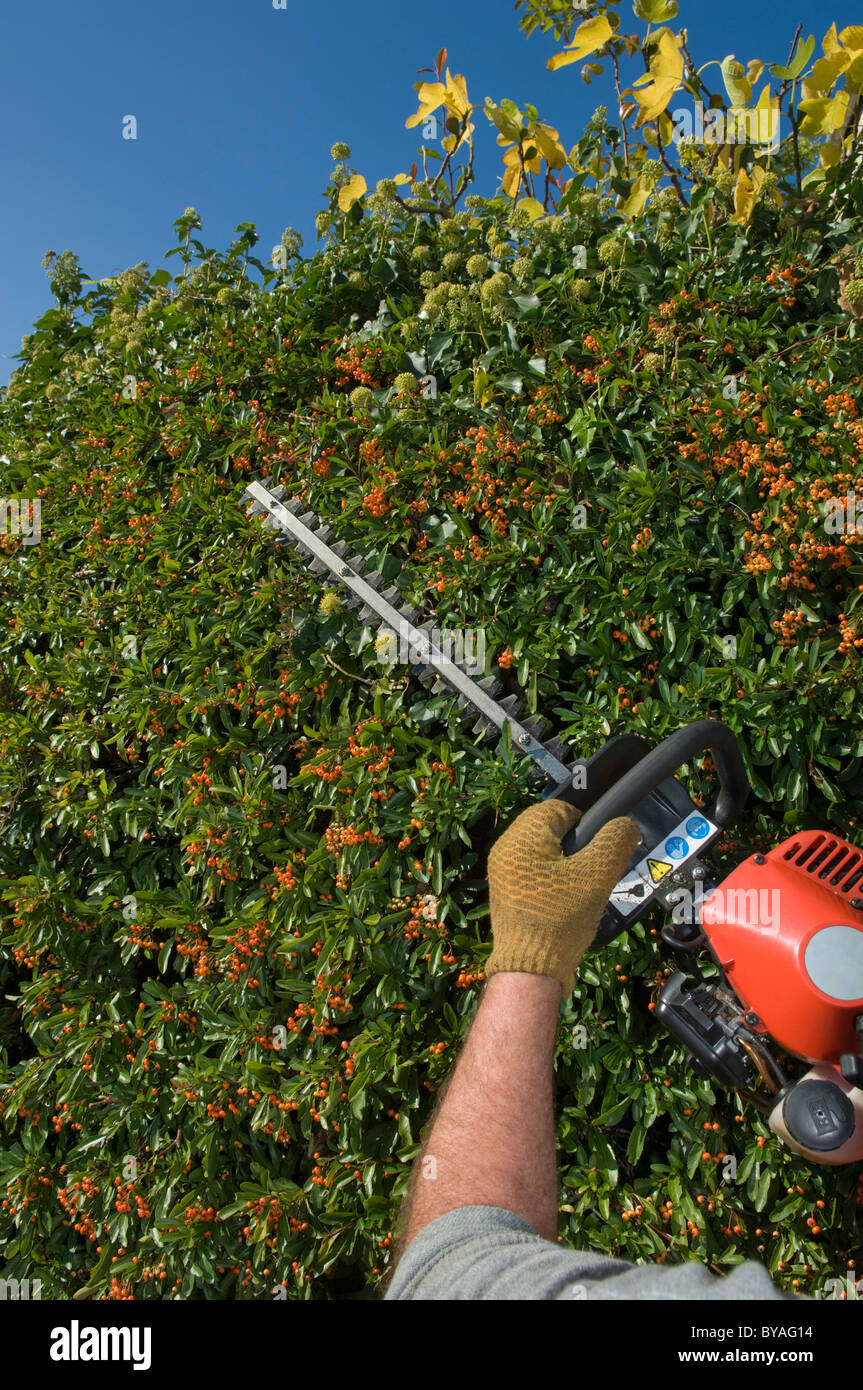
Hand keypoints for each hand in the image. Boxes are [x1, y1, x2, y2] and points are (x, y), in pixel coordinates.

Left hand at [485, 800, 641, 995]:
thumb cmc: (559, 918)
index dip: (584, 823)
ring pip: (542, 851)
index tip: (598, 848)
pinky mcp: (505, 892)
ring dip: (565, 863)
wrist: (530, 967)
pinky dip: (551, 878)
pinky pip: (533, 871)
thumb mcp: (596, 876)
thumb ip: (614, 842)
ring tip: (580, 888)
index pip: (558, 808)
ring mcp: (502, 872)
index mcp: (522, 837)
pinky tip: (563, 901)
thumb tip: (625, 825)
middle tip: (591, 870)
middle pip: (549, 829)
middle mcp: (505, 849)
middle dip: (574, 844)